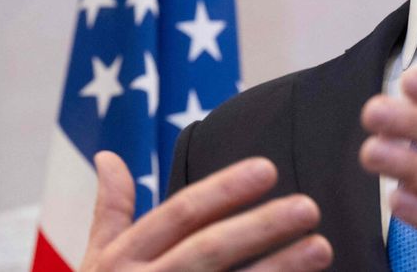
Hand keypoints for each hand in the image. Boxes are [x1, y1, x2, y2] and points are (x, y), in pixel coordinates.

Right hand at [79, 152, 331, 270]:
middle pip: (209, 250)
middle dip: (260, 227)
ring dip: (278, 270)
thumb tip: (109, 155)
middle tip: (309, 207)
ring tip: (320, 248)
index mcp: (123, 260)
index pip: (179, 214)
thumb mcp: (96, 262)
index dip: (224, 190)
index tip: (268, 169)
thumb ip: (111, 210)